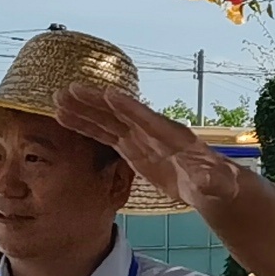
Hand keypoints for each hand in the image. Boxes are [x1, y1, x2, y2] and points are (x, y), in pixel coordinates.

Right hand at [56, 77, 235, 208]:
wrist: (212, 184)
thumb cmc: (217, 183)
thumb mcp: (216, 184)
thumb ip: (210, 180)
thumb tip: (207, 178)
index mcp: (172, 136)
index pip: (146, 119)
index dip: (128, 107)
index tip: (107, 94)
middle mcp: (152, 130)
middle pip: (119, 113)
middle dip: (94, 102)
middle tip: (67, 91)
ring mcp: (140, 137)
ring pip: (107, 120)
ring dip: (82, 111)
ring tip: (57, 100)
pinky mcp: (132, 147)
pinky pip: (105, 134)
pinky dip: (86, 126)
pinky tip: (66, 119)